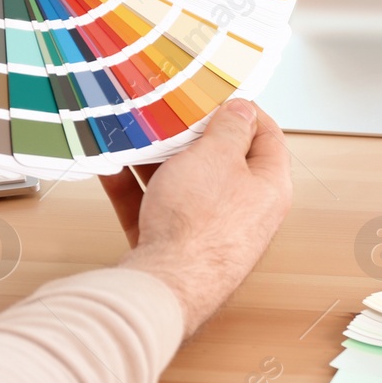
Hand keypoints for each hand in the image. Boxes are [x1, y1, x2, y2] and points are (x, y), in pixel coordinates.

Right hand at [104, 100, 292, 335]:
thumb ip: (230, 129)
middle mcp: (244, 211)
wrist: (164, 287)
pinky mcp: (173, 248)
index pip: (268, 137)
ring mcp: (207, 231)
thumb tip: (242, 110)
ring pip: (183, 184)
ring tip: (135, 135)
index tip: (219, 95)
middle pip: (221, 161)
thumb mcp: (217, 157)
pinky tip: (112, 168)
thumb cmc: (199, 225)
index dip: (245, 111)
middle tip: (169, 114)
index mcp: (269, 187)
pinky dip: (134, 188)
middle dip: (191, 135)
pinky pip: (155, 207)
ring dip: (157, 160)